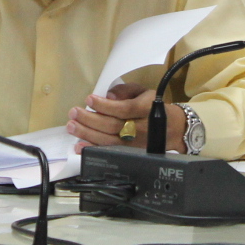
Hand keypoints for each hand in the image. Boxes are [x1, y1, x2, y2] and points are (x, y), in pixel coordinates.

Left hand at [67, 82, 183, 148]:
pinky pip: (109, 153)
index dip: (105, 106)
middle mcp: (141, 129)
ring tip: (72, 126)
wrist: (172, 129)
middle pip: (113, 126)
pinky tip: (79, 146)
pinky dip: (93, 150)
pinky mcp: (129, 154)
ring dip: (87, 134)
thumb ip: (125, 90)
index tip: (89, 99)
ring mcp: (135, 144)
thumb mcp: (143, 91)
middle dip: (90, 120)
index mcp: (145, 110)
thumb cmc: (153, 106)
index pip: (123, 110)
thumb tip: (109, 96)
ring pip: (109, 141)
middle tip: (73, 112)